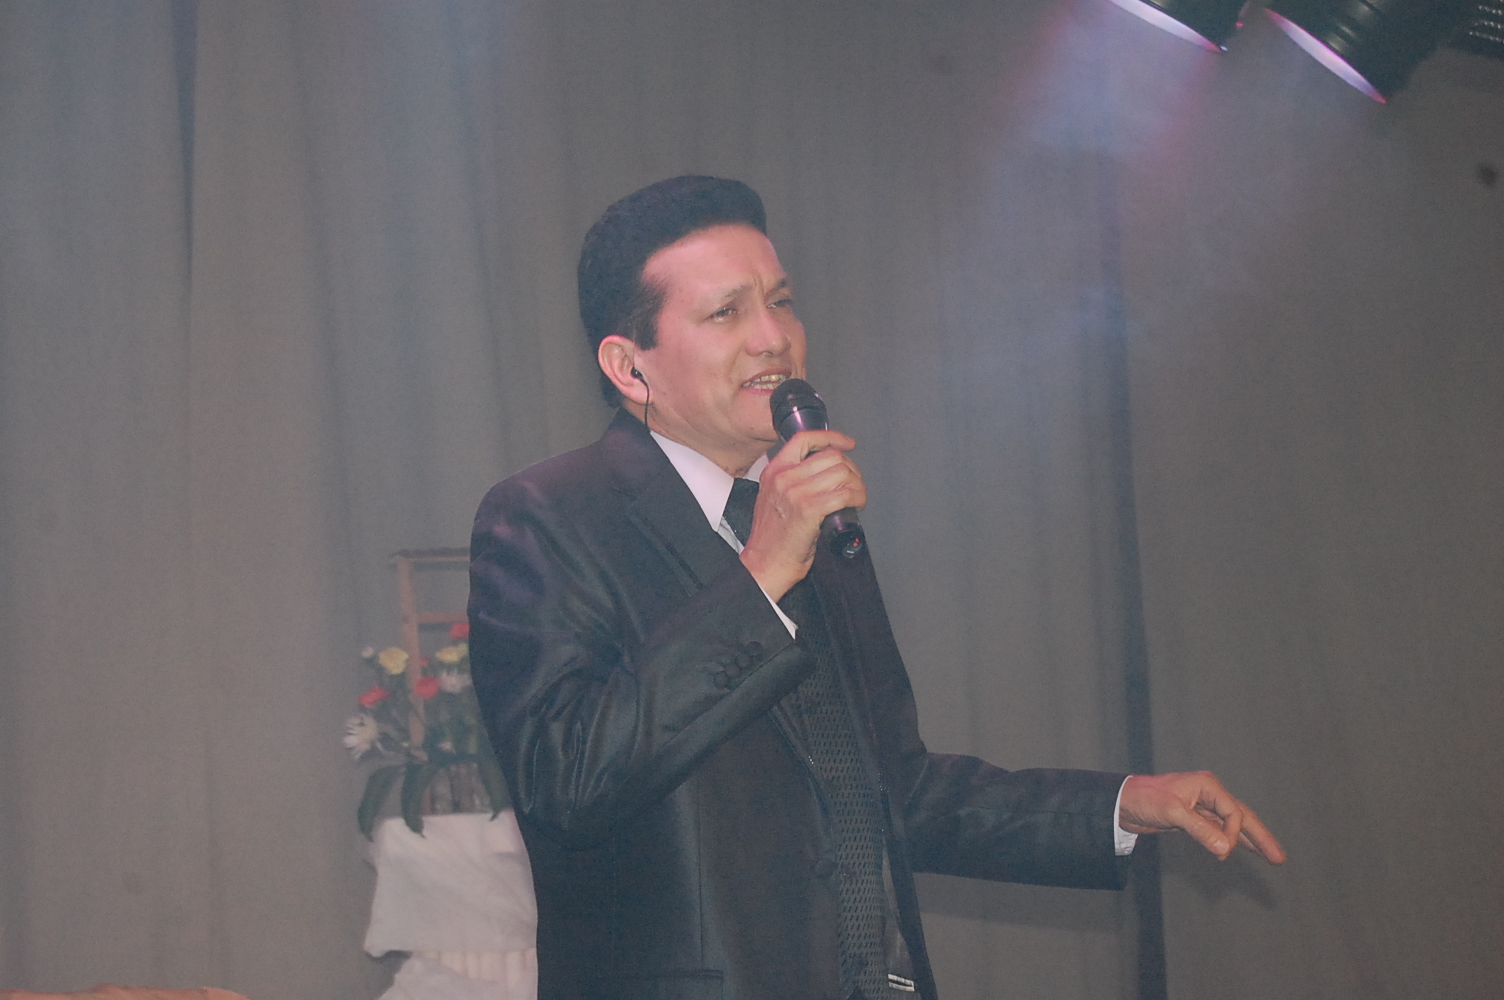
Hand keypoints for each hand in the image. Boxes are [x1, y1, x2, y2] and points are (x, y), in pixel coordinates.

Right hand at [739, 429, 865, 600]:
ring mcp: (796, 493)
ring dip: (857, 484)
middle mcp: (783, 477)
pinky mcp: (809, 510)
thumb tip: (821, 472)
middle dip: (850, 468)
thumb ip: (790, 480)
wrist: (765, 564)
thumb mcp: (772, 497)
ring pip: (841, 473)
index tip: (847, 443)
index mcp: (774, 471)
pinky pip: (844, 494)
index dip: (831, 437)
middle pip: (830, 456)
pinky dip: (858, 497)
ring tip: (856, 496)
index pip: (804, 439)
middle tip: (853, 483)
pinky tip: (858, 504)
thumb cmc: (772, 538)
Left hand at [1119, 771, 1286, 863]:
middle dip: (1261, 837)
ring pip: (1233, 824)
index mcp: (1207, 785)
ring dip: (1251, 841)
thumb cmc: (1144, 799)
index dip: (1233, 833)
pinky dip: (1233, 840)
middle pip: (1242, 816)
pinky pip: (1220, 830)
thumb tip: (1226, 848)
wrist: (1122, 802)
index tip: (1223, 851)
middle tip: (1279, 859)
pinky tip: (1246, 849)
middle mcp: (1208, 793)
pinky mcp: (1195, 818)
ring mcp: (1203, 805)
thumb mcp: (1172, 813)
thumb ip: (1200, 831)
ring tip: (1273, 857)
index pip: (1233, 812)